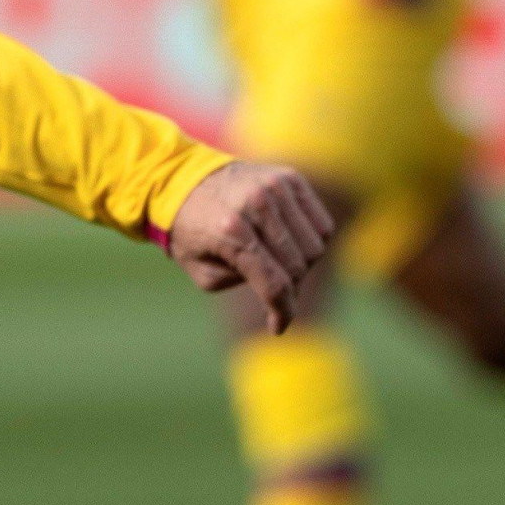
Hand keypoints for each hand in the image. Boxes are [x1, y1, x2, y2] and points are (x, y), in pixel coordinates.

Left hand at [164, 160, 336, 331]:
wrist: (183, 180)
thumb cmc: (192, 232)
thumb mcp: (205, 273)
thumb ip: (247, 285)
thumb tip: (286, 294)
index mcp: (231, 230)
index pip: (273, 283)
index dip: (282, 311)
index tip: (279, 327)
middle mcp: (256, 204)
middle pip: (298, 266)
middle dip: (290, 289)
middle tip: (274, 293)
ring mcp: (276, 187)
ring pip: (316, 246)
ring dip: (303, 265)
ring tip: (280, 265)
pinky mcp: (290, 178)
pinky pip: (322, 223)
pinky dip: (312, 241)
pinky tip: (290, 244)